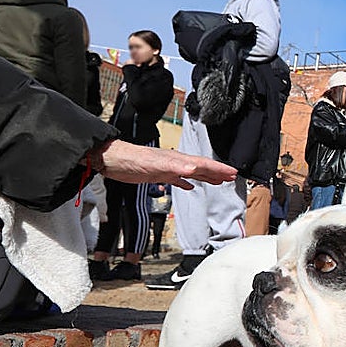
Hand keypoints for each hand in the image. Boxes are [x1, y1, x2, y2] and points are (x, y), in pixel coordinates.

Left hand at [95, 140, 237, 188]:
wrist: (112, 160)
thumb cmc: (131, 161)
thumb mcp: (155, 165)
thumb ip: (175, 168)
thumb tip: (194, 169)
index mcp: (177, 160)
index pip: (203, 164)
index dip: (219, 169)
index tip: (233, 172)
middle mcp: (175, 163)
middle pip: (201, 167)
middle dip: (217, 172)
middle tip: (231, 177)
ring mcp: (167, 168)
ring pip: (192, 173)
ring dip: (206, 177)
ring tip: (218, 181)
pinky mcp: (158, 174)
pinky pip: (178, 179)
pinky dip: (186, 183)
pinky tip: (189, 186)